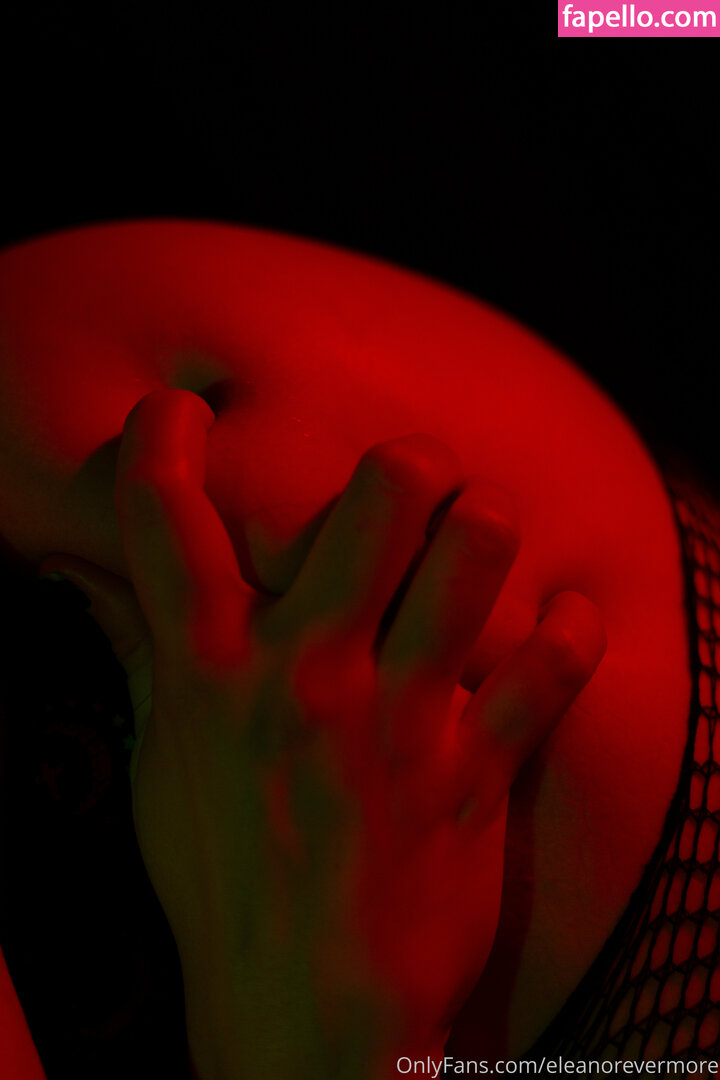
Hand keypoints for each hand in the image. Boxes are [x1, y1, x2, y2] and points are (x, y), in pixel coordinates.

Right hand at [42, 389, 604, 1077]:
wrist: (305, 1012)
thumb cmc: (221, 883)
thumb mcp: (160, 766)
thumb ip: (143, 656)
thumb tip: (90, 576)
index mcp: (214, 671)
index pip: (167, 522)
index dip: (163, 442)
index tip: (178, 415)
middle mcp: (312, 673)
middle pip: (385, 496)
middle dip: (406, 466)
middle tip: (408, 484)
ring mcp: (402, 717)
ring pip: (477, 554)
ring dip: (485, 526)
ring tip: (475, 533)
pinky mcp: (474, 769)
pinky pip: (553, 671)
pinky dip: (567, 636)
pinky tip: (559, 622)